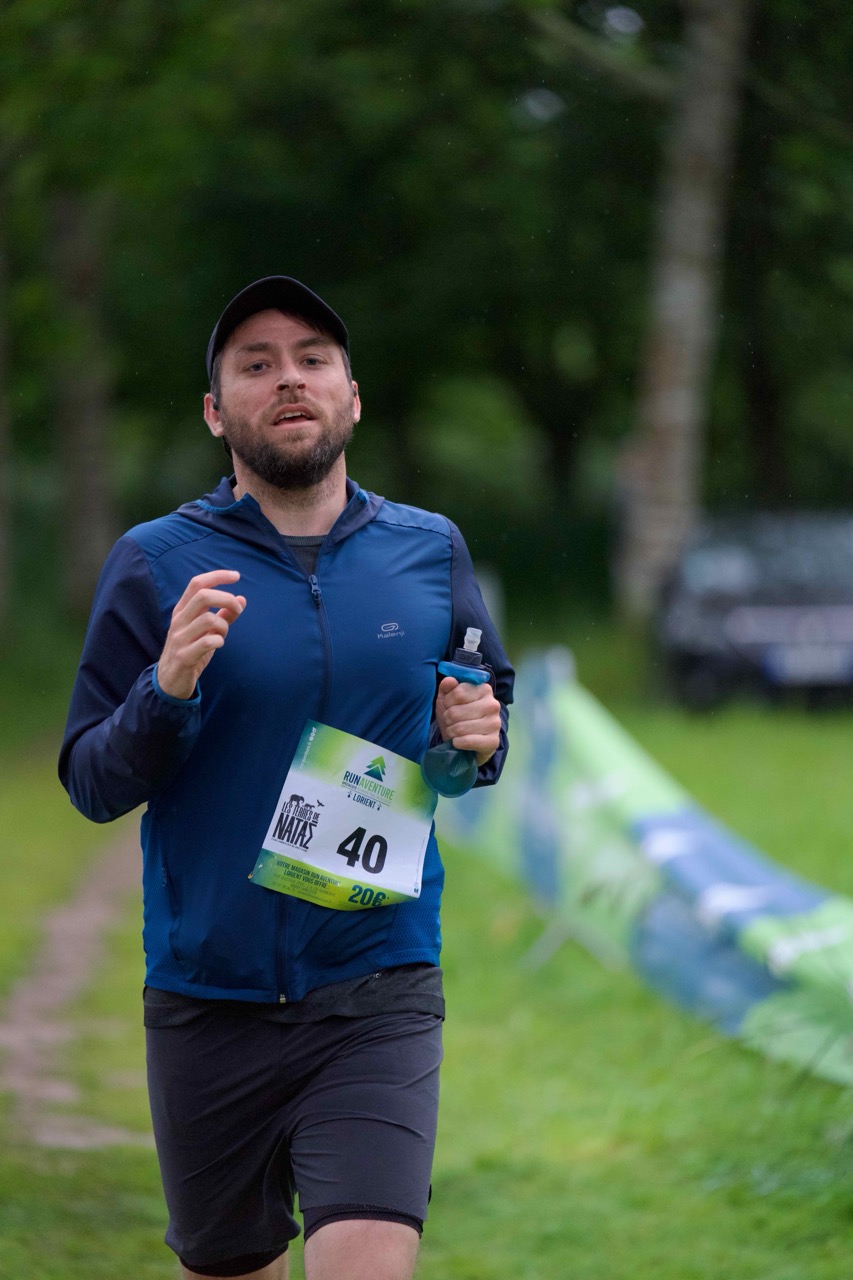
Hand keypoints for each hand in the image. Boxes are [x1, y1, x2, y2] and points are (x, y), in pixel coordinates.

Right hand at [157, 570, 246, 699]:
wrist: (169, 680)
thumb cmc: (190, 650)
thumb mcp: (205, 631)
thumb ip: (223, 615)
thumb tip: (242, 599)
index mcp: (183, 610)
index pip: (197, 583)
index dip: (217, 576)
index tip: (236, 575)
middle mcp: (179, 621)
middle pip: (203, 596)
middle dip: (226, 598)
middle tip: (238, 610)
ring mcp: (180, 638)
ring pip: (208, 619)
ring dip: (223, 625)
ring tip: (223, 634)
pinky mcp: (184, 656)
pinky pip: (207, 642)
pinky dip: (219, 640)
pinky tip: (219, 644)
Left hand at [435, 677, 501, 765]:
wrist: (467, 741)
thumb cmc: (457, 716)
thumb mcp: (448, 699)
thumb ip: (447, 688)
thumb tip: (449, 680)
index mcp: (484, 690)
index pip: (458, 693)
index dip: (447, 702)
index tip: (448, 706)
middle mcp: (493, 704)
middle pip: (456, 712)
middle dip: (447, 719)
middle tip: (450, 722)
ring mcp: (495, 723)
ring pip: (460, 728)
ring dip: (451, 732)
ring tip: (454, 731)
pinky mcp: (494, 741)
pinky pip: (468, 741)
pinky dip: (458, 743)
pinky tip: (458, 742)